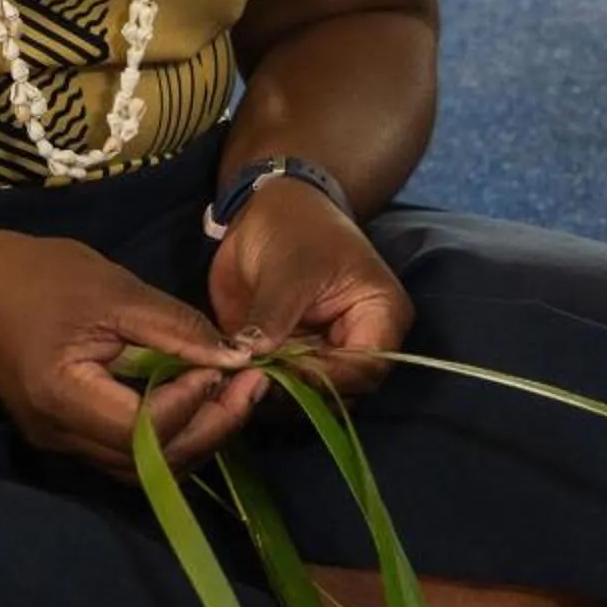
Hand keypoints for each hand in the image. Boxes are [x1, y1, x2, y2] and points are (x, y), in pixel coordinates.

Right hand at [0, 230, 246, 477]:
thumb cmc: (43, 276)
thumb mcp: (116, 291)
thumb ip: (176, 329)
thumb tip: (236, 359)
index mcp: (61, 397)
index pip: (142, 429)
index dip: (192, 404)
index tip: (229, 367)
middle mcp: (59, 435)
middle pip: (149, 462)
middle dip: (209, 429)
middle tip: (251, 388)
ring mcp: (61, 443)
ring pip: (143, 468)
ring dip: (195, 438)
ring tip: (234, 396)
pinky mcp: (70, 436)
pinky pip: (129, 454)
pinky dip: (171, 436)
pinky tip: (199, 402)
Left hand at [208, 178, 411, 416]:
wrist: (268, 211)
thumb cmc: (295, 227)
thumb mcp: (288, 269)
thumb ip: (275, 316)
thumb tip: (252, 357)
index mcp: (379, 317)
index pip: (365, 368)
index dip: (326, 380)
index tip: (281, 376)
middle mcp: (356, 343)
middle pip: (338, 391)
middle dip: (296, 394)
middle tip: (250, 384)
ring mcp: (322, 353)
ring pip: (305, 396)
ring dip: (271, 395)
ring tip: (234, 382)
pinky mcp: (290, 358)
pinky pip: (278, 385)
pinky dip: (254, 386)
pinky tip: (226, 379)